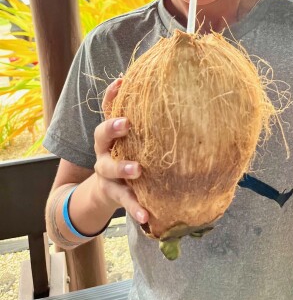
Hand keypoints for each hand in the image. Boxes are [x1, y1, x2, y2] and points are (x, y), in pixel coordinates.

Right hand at [93, 79, 149, 223]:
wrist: (106, 193)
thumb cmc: (130, 155)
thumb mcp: (136, 139)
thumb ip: (151, 122)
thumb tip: (185, 94)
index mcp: (112, 133)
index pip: (108, 109)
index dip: (112, 95)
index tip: (121, 81)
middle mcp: (104, 150)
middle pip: (101, 134)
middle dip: (112, 128)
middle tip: (126, 123)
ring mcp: (106, 173)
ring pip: (109, 168)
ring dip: (122, 168)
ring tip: (137, 170)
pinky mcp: (113, 194)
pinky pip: (124, 201)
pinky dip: (135, 208)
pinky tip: (146, 217)